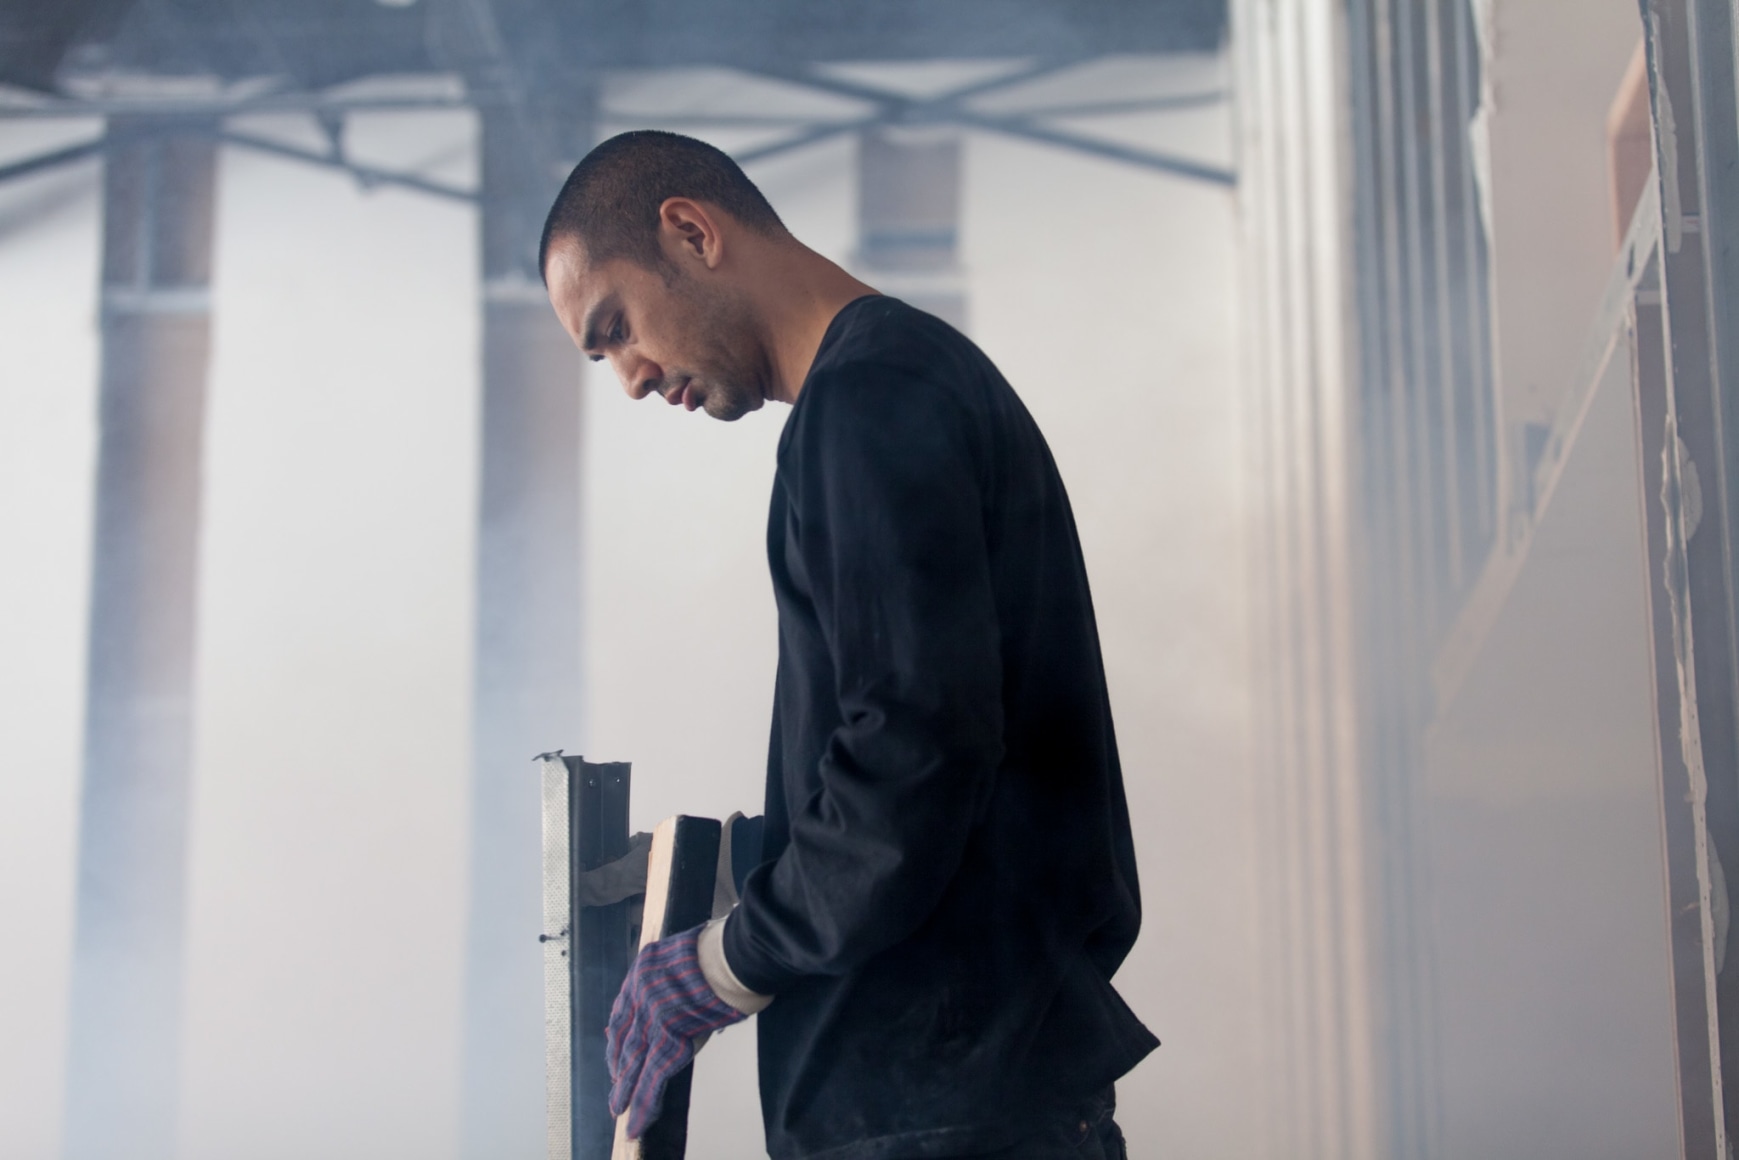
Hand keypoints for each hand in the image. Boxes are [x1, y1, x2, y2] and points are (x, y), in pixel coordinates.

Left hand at [606, 923, 747, 1138]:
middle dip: (619, 1064)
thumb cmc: (725, 947)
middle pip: (624, 1038)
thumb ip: (683, 972)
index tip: (614, 1047)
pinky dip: (644, 1103)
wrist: (733, 954)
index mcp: (644, 968)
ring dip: (626, 1091)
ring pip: (633, 1062)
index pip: (624, 1008)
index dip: (618, 1033)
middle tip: (616, 1084)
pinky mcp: (668, 1040)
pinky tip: (638, 1122)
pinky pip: (652, 1077)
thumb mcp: (691, 950)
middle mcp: (640, 993)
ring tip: (619, 1110)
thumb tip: (695, 988)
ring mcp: (652, 1017)